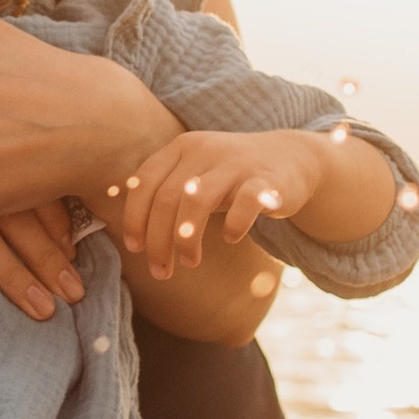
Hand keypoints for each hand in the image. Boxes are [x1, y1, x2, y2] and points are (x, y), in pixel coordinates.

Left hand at [117, 129, 335, 280]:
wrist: (291, 158)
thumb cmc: (231, 176)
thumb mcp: (194, 173)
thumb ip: (163, 191)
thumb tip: (127, 231)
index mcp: (182, 148)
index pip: (145, 182)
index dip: (135, 218)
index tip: (134, 249)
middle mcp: (205, 150)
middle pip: (167, 198)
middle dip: (158, 240)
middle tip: (160, 271)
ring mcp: (236, 163)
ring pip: (198, 201)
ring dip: (186, 239)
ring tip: (189, 262)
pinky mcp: (266, 180)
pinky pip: (244, 204)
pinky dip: (234, 225)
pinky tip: (230, 239)